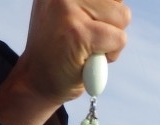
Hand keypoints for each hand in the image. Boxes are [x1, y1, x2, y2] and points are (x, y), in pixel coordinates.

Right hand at [0, 0, 130, 124]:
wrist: (37, 81)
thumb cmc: (59, 50)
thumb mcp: (69, 13)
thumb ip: (91, 2)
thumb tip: (118, 1)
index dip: (108, 9)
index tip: (92, 23)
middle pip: (119, 0)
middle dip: (112, 23)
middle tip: (88, 39)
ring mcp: (67, 9)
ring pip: (122, 16)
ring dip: (112, 39)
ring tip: (88, 48)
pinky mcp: (78, 32)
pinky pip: (119, 39)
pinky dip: (111, 54)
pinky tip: (90, 60)